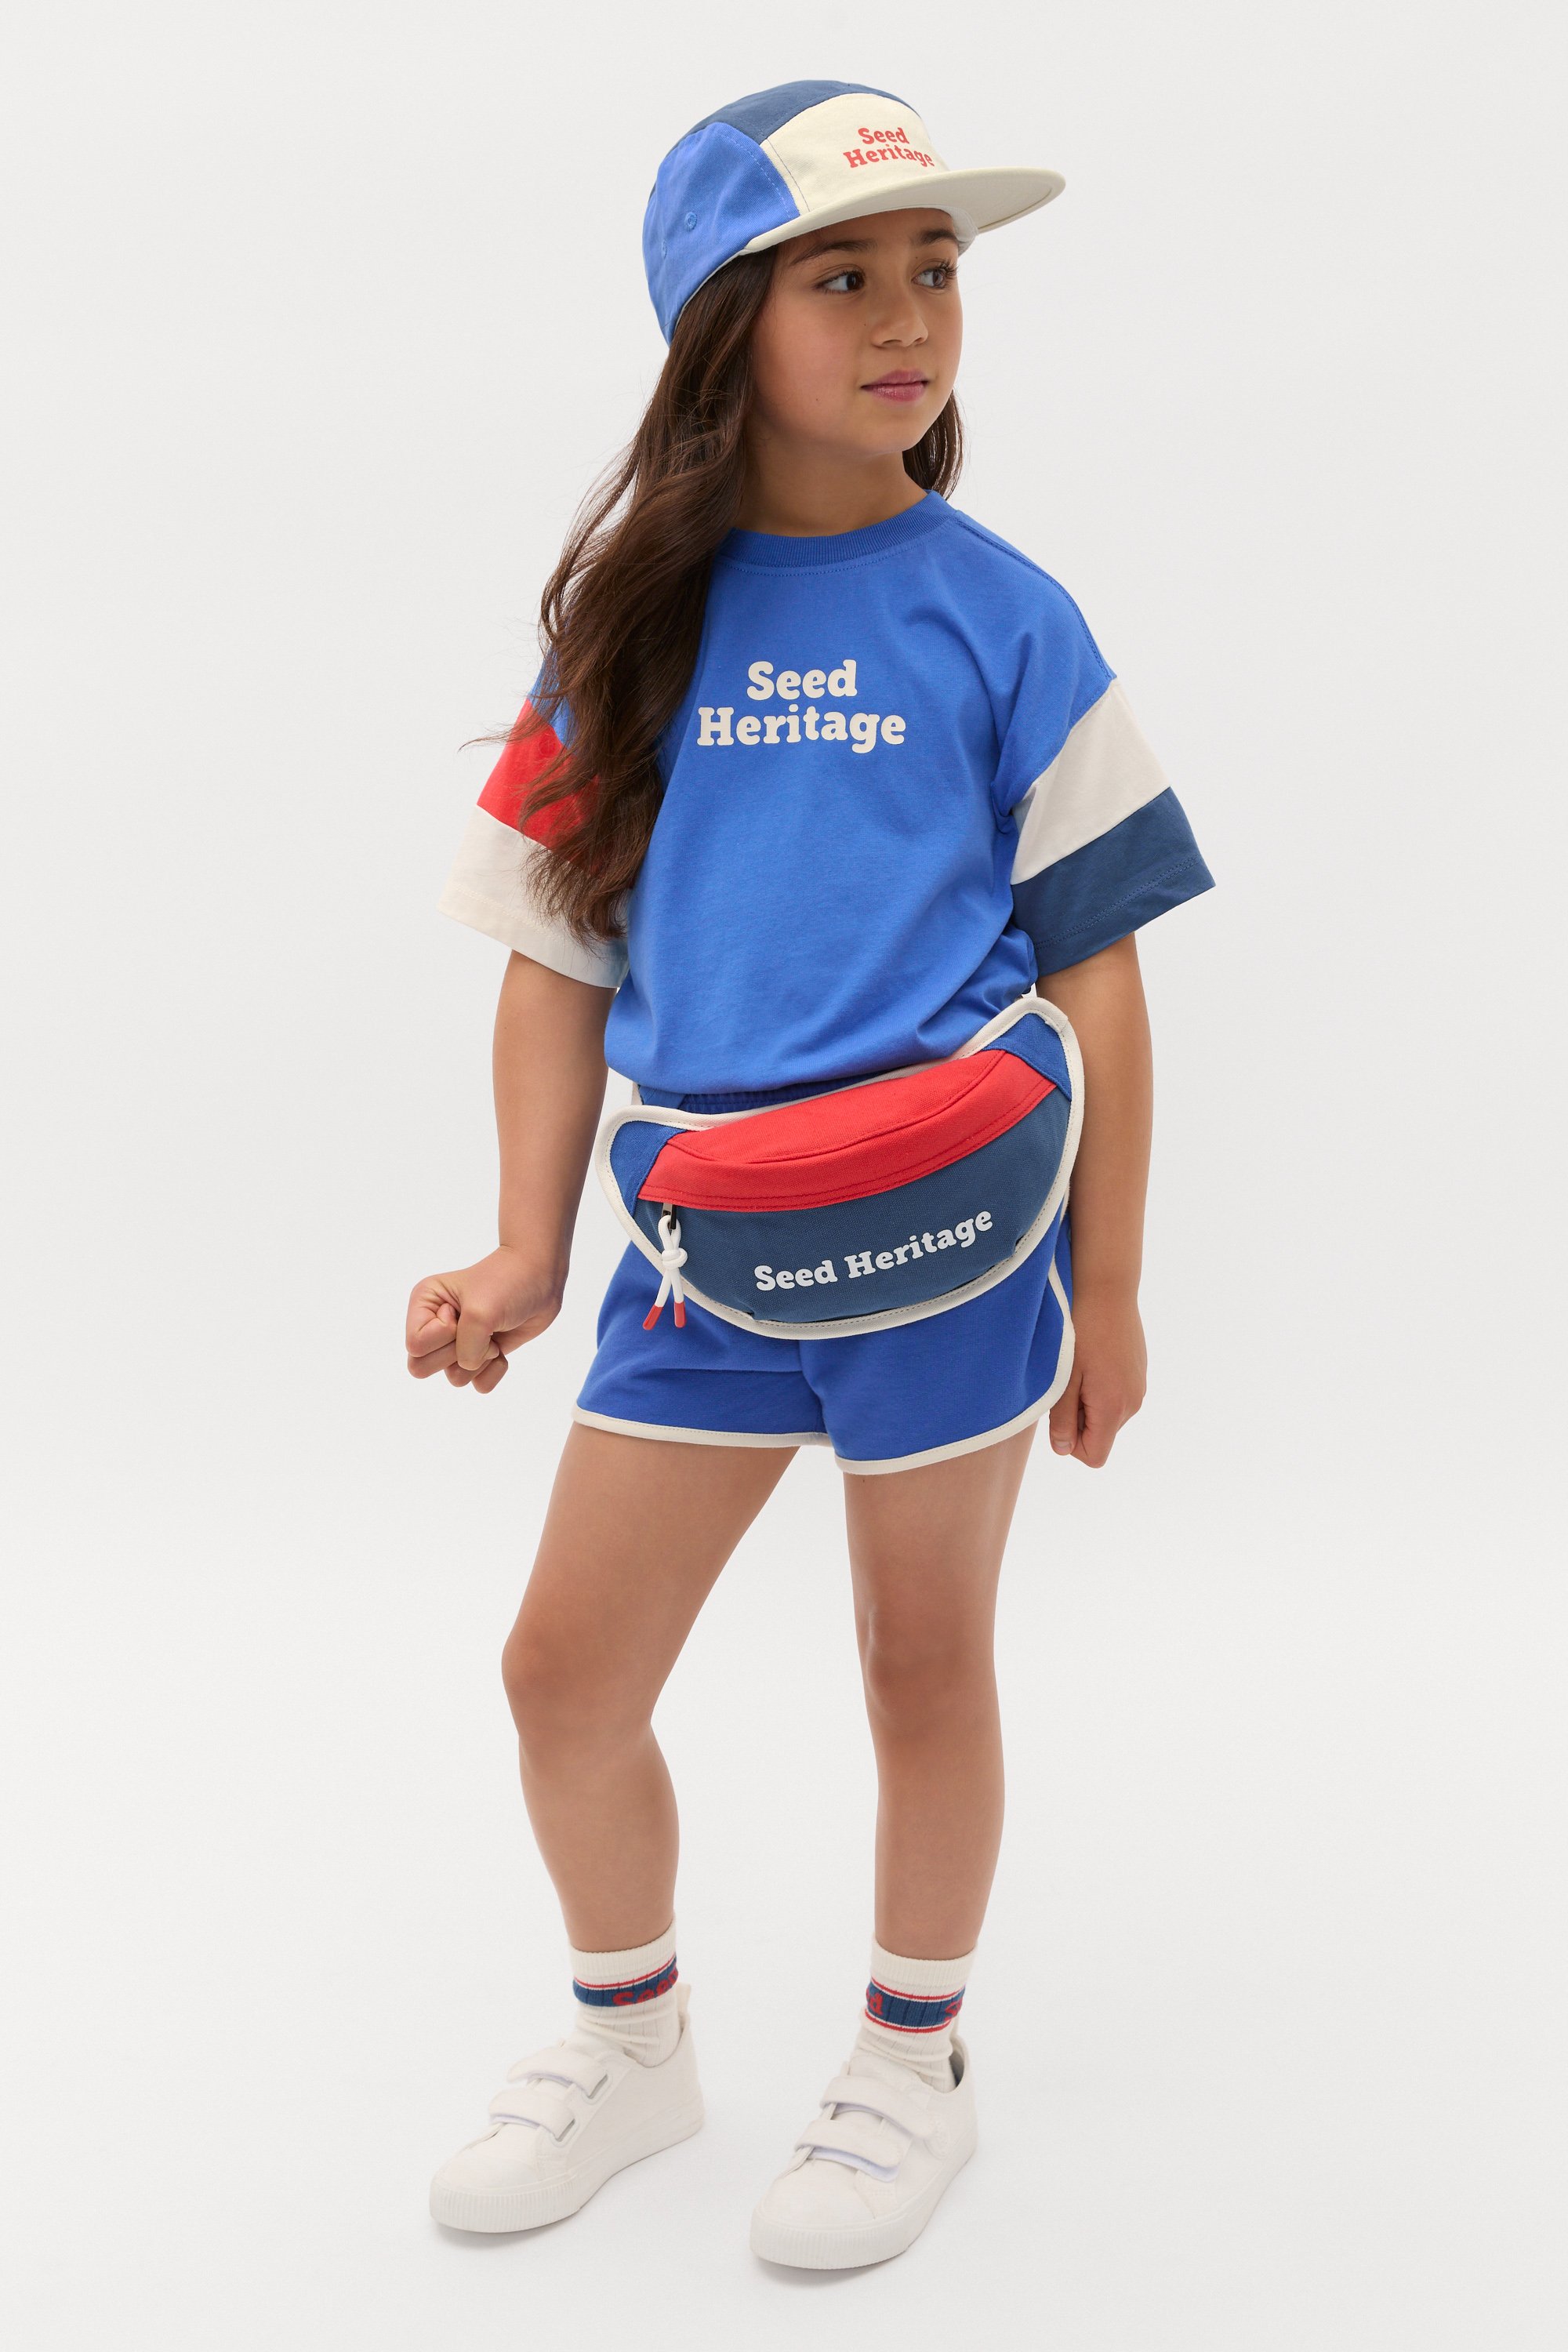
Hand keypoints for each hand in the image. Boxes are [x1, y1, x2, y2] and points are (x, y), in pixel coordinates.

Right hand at [405, 1246, 566, 1393]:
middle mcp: (434, 1326)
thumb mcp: (480, 1313)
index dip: (442, 1335)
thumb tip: (468, 1368)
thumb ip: (466, 1348)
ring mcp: (457, 1344)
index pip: (415, 1345)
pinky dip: (494, 1370)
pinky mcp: (479, 1357)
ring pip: (454, 1378)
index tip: (461, 1311)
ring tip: (492, 1334)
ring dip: (480, 1359)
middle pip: (422, 1368)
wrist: (540, 1278)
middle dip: (457, 1354)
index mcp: (424, 1304)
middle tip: (477, 1329)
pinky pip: (479, 1385)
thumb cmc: (507, 1283)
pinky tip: (501, 1347)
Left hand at [1048, 1283, 1146, 1466]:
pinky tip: (1092, 1358)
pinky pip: (1117, 1396)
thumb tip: (1063, 1450)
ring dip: (1089, 1402)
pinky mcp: (1139, 1373)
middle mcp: (1133, 1403)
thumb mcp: (1063, 1378)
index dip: (1071, 1444)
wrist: (1107, 1291)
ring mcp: (1139, 1387)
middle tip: (1065, 1384)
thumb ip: (1063, 1419)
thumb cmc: (1080, 1332)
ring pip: (1108, 1415)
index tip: (1059, 1413)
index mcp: (1113, 1407)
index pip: (1095, 1456)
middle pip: (1101, 1435)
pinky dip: (1101, 1388)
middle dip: (1079, 1420)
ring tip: (1078, 1369)